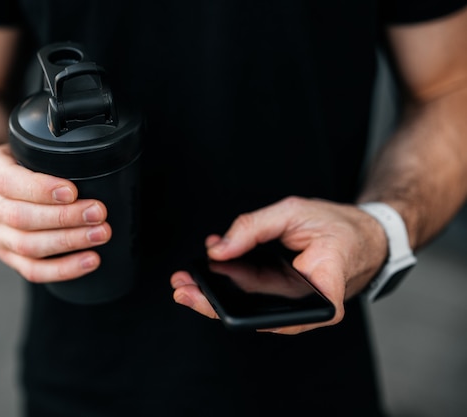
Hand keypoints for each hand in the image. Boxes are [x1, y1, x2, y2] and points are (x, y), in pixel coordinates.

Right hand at [0, 144, 111, 282]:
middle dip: (65, 218)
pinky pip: (33, 270)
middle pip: (21, 218)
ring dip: (69, 242)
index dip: (42, 189)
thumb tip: (90, 157)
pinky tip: (90, 261)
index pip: (9, 183)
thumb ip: (45, 156)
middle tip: (98, 213)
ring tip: (100, 234)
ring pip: (28, 246)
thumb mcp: (21, 149)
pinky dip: (64, 269)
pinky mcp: (7, 257)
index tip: (72, 191)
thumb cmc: (15, 166)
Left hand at [171, 196, 387, 333]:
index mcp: (324, 292)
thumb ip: (254, 227)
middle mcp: (308, 307)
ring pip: (249, 307)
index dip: (241, 313)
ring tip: (185, 281)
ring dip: (214, 293)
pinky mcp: (283, 297)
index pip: (284, 317)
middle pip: (255, 314)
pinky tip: (206, 269)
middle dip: (213, 303)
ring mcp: (294, 305)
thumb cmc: (338, 227)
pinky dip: (227, 282)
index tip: (212, 304)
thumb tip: (218, 249)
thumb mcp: (294, 212)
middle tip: (183, 289)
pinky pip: (252, 294)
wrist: (361, 235)